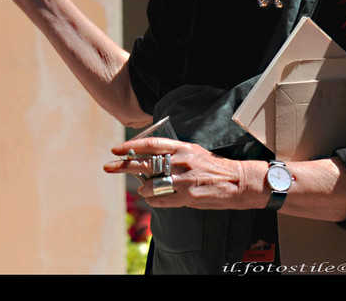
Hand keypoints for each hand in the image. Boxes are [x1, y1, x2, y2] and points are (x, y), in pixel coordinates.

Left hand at [104, 137, 265, 210]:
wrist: (238, 181)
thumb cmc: (213, 165)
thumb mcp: (193, 151)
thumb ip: (173, 152)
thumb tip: (151, 155)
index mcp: (182, 148)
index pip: (151, 145)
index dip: (131, 147)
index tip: (116, 149)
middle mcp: (181, 162)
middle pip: (146, 164)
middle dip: (123, 165)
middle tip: (108, 166)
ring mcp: (184, 180)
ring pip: (151, 185)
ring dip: (142, 188)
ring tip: (140, 188)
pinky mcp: (188, 197)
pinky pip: (162, 200)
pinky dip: (153, 200)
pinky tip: (150, 198)